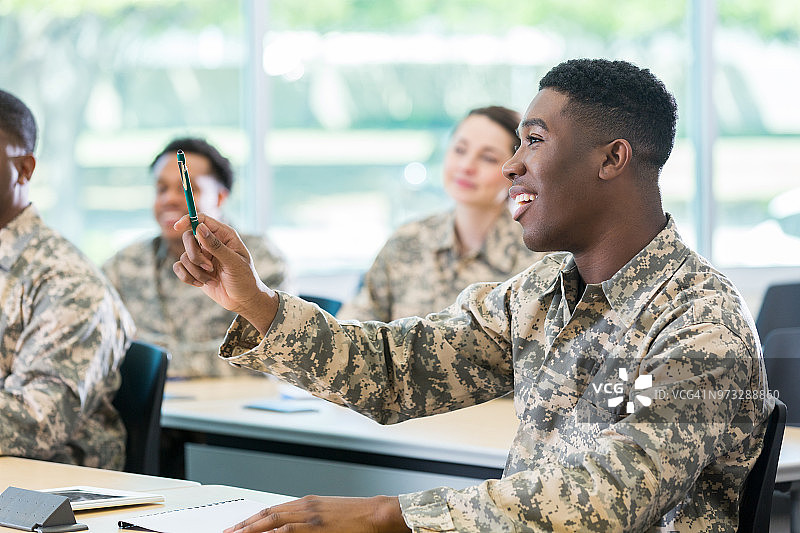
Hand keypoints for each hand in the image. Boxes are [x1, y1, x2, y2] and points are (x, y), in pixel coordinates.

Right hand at [172, 213, 277, 333]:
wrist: (243, 300)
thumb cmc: (244, 279)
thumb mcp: (233, 262)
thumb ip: (216, 245)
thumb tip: (199, 227)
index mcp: (224, 235)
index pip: (202, 219)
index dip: (188, 220)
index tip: (177, 227)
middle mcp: (211, 242)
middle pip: (188, 237)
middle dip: (195, 255)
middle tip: (209, 267)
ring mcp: (202, 256)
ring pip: (184, 256)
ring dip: (196, 271)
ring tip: (211, 280)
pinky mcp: (195, 269)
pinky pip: (179, 267)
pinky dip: (187, 277)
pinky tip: (201, 283)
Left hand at [223, 495, 409, 532]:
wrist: (378, 514)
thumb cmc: (359, 516)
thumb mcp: (330, 514)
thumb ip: (310, 521)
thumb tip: (292, 529)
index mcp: (308, 503)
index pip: (273, 510)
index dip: (253, 519)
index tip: (238, 527)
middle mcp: (306, 506)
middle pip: (267, 514)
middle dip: (245, 525)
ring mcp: (310, 516)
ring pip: (273, 521)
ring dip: (252, 529)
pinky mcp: (317, 526)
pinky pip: (289, 531)